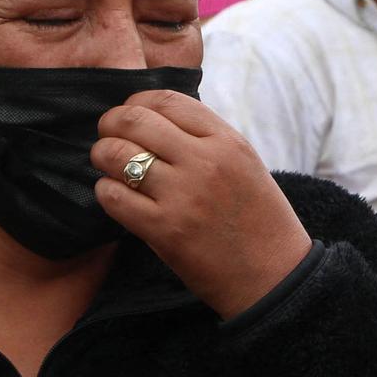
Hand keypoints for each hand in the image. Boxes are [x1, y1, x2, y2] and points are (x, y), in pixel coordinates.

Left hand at [90, 90, 312, 318]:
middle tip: (108, 136)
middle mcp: (204, 162)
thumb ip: (205, 137)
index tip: (130, 115)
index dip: (137, 102)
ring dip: (102, 155)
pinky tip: (115, 195)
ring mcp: (183, 196)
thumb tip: (154, 118)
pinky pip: (113, 196)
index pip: (167, 100)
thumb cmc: (257, 219)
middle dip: (110, 124)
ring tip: (107, 164)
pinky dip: (105, 191)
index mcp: (227, 141)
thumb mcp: (244, 163)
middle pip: (134, 120)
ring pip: (117, 154)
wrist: (274, 277)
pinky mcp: (164, 230)